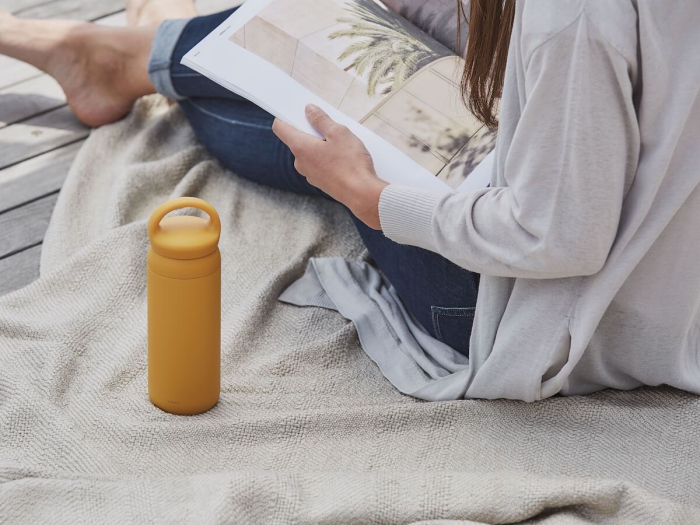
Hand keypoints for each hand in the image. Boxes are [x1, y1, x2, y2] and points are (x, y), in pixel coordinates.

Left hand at [272, 104, 387, 229]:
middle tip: (330, 126)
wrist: (362, 194)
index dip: (285, 116)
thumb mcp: (338, 132)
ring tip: (342, 144)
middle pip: (298, 140)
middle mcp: (300, 163)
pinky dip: (328, 158)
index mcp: (300, 148)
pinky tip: (344, 158)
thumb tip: (309, 110)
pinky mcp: (321, 183)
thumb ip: (321, 120)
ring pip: (311, 153)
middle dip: (311, 131)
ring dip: (322, 145)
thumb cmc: (351, 162)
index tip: (295, 110)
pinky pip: (320, 164)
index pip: (281, 128)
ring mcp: (310, 175)